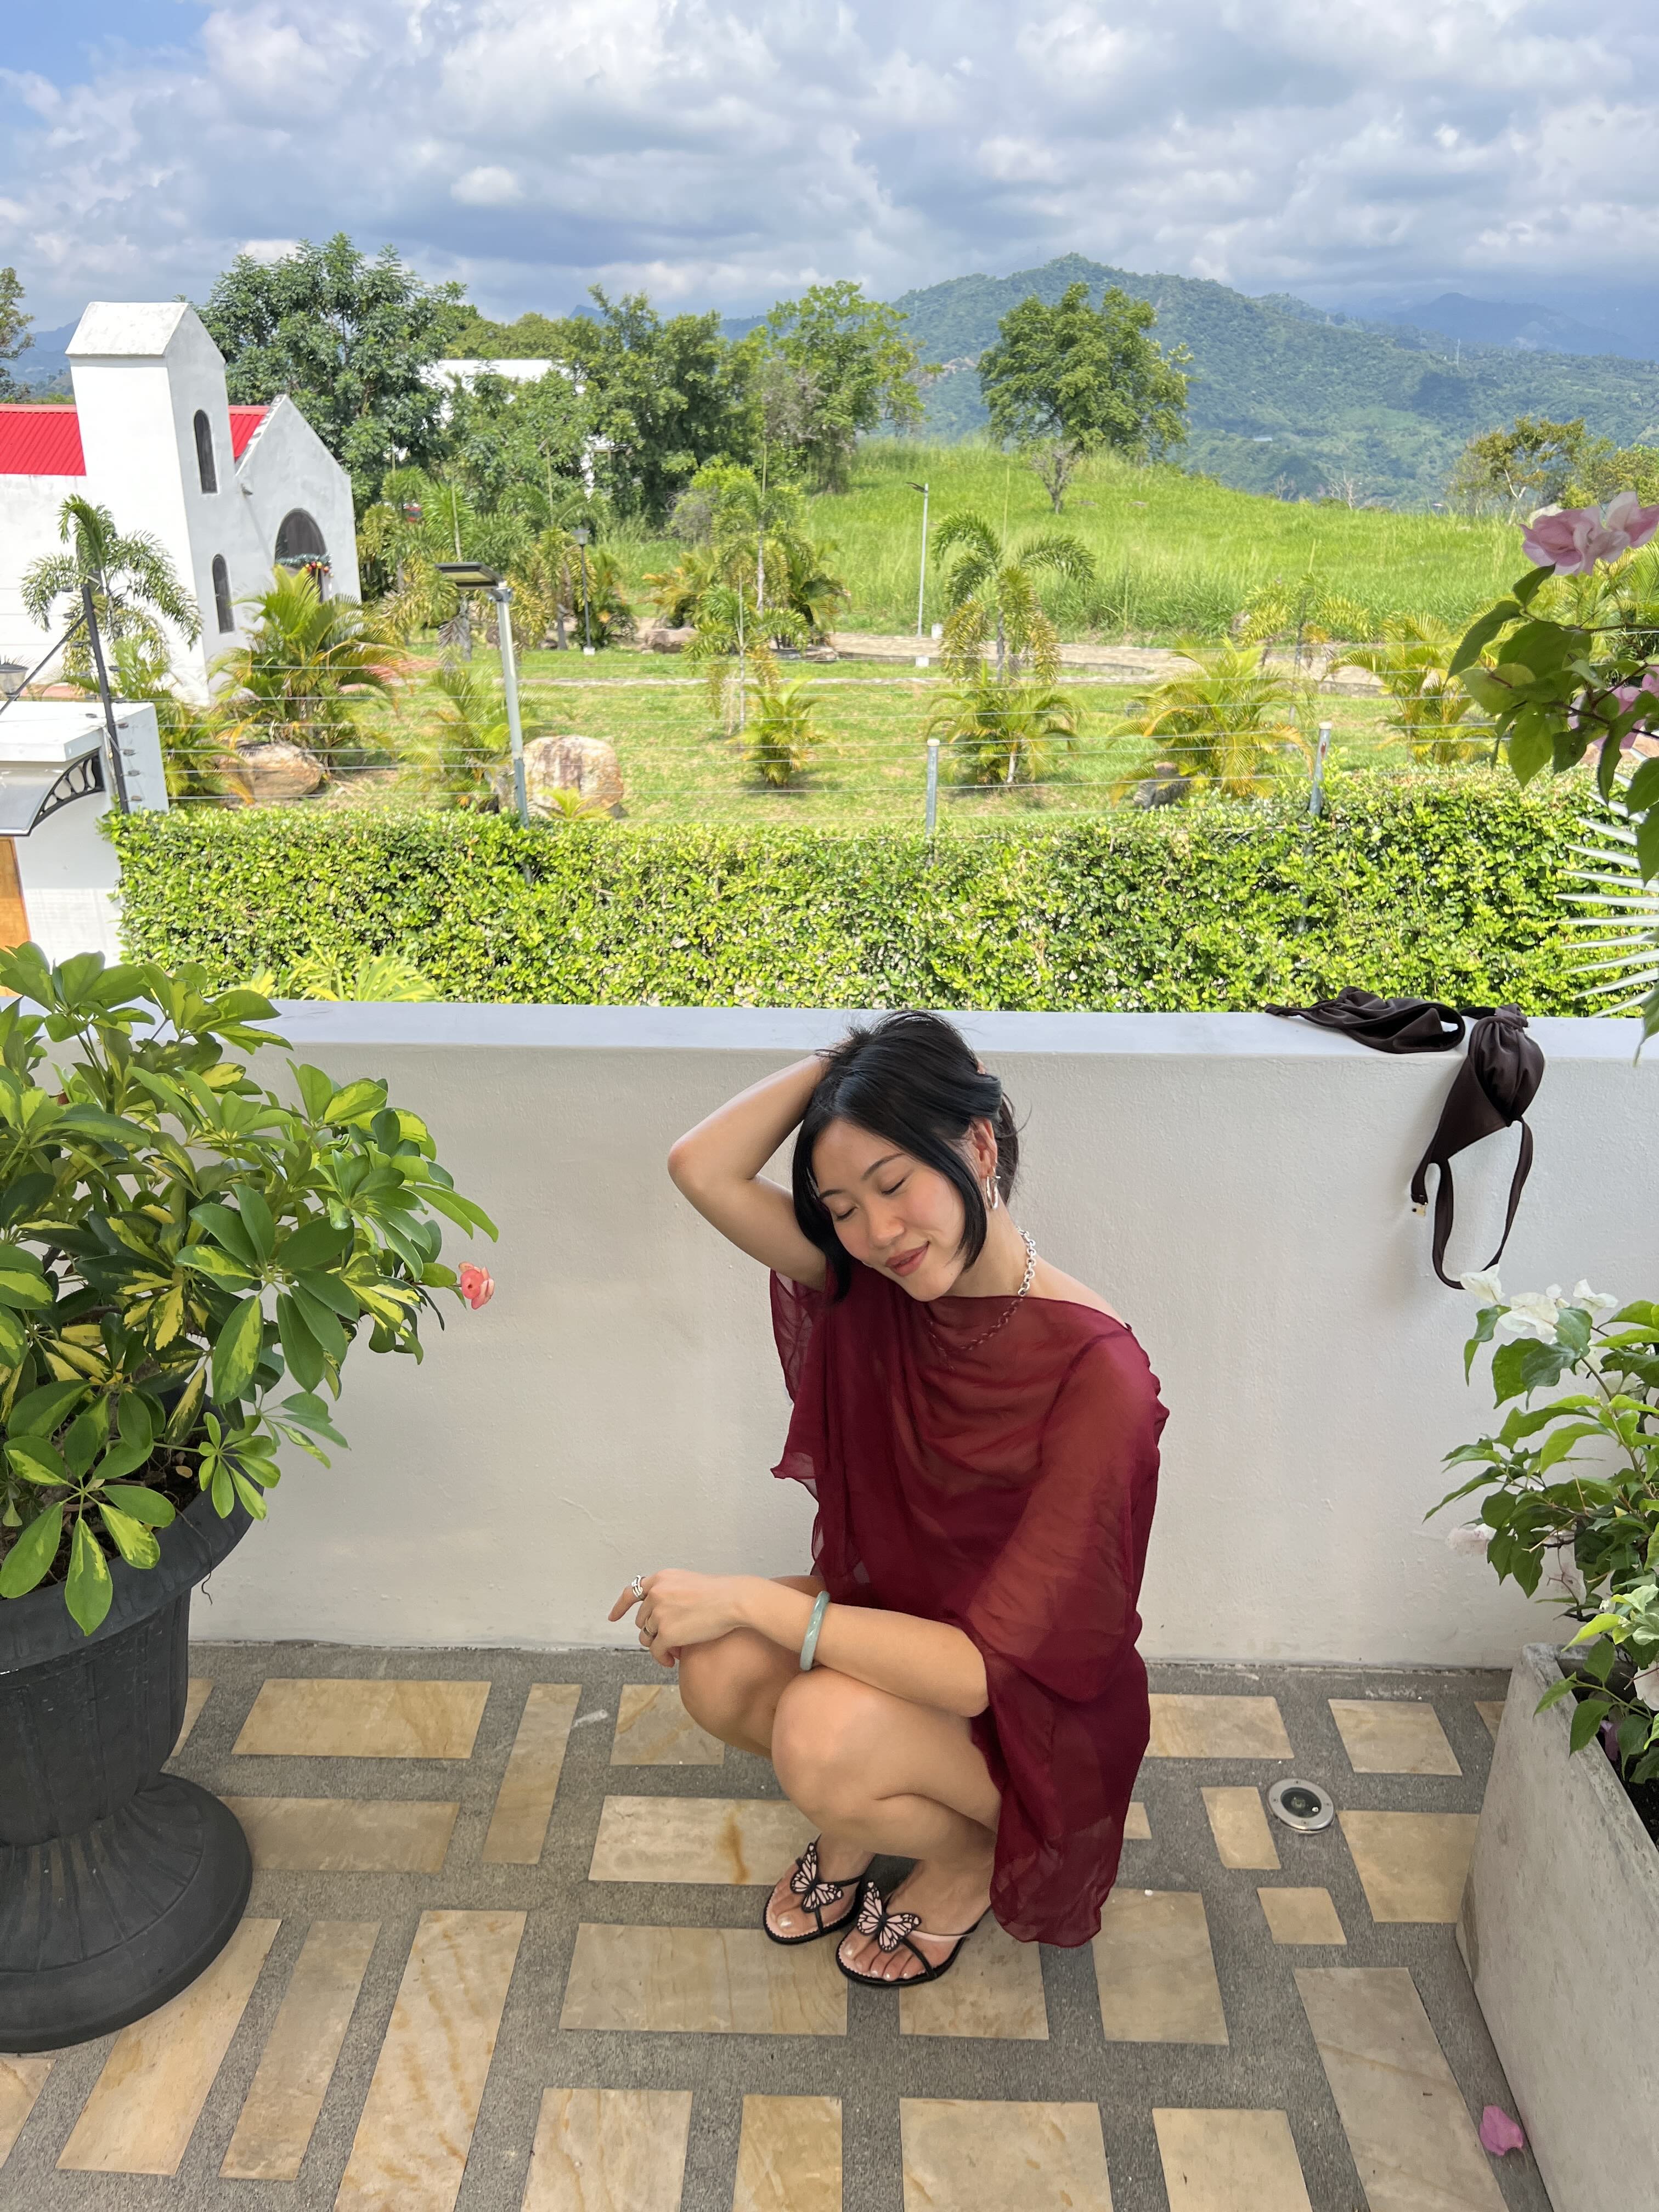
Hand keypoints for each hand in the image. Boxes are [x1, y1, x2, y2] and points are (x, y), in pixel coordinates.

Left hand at [608, 1570, 749, 1669]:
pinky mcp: (667, 1633)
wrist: (734, 1600)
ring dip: (658, 1644)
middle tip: (671, 1639)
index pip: (631, 1592)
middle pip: (642, 1620)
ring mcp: (659, 1613)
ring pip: (647, 1637)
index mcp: (660, 1579)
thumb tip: (659, 1615)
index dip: (620, 1607)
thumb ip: (670, 1593)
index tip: (612, 1617)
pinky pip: (656, 1651)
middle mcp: (655, 1594)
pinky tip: (672, 1660)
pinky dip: (662, 1658)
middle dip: (653, 1631)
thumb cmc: (720, 1592)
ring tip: (674, 1649)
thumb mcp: (688, 1582)